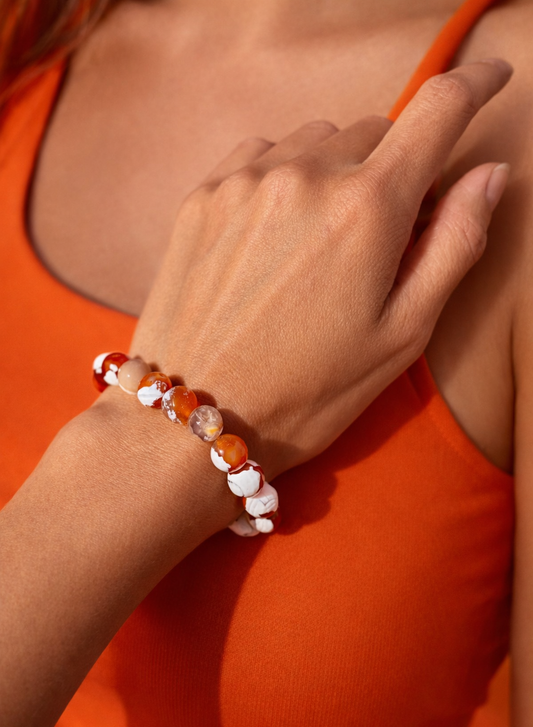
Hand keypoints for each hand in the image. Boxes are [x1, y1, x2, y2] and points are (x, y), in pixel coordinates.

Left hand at [124, 59, 511, 478]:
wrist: (191, 420)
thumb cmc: (306, 393)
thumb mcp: (401, 335)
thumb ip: (455, 245)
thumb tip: (489, 174)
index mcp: (365, 211)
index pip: (438, 111)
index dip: (476, 84)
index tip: (491, 77)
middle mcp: (303, 176)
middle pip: (376, 133)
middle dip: (391, 173)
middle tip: (377, 242)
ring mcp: (245, 180)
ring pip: (318, 140)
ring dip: (335, 174)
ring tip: (318, 247)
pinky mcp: (203, 195)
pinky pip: (263, 154)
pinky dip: (285, 177)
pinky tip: (275, 236)